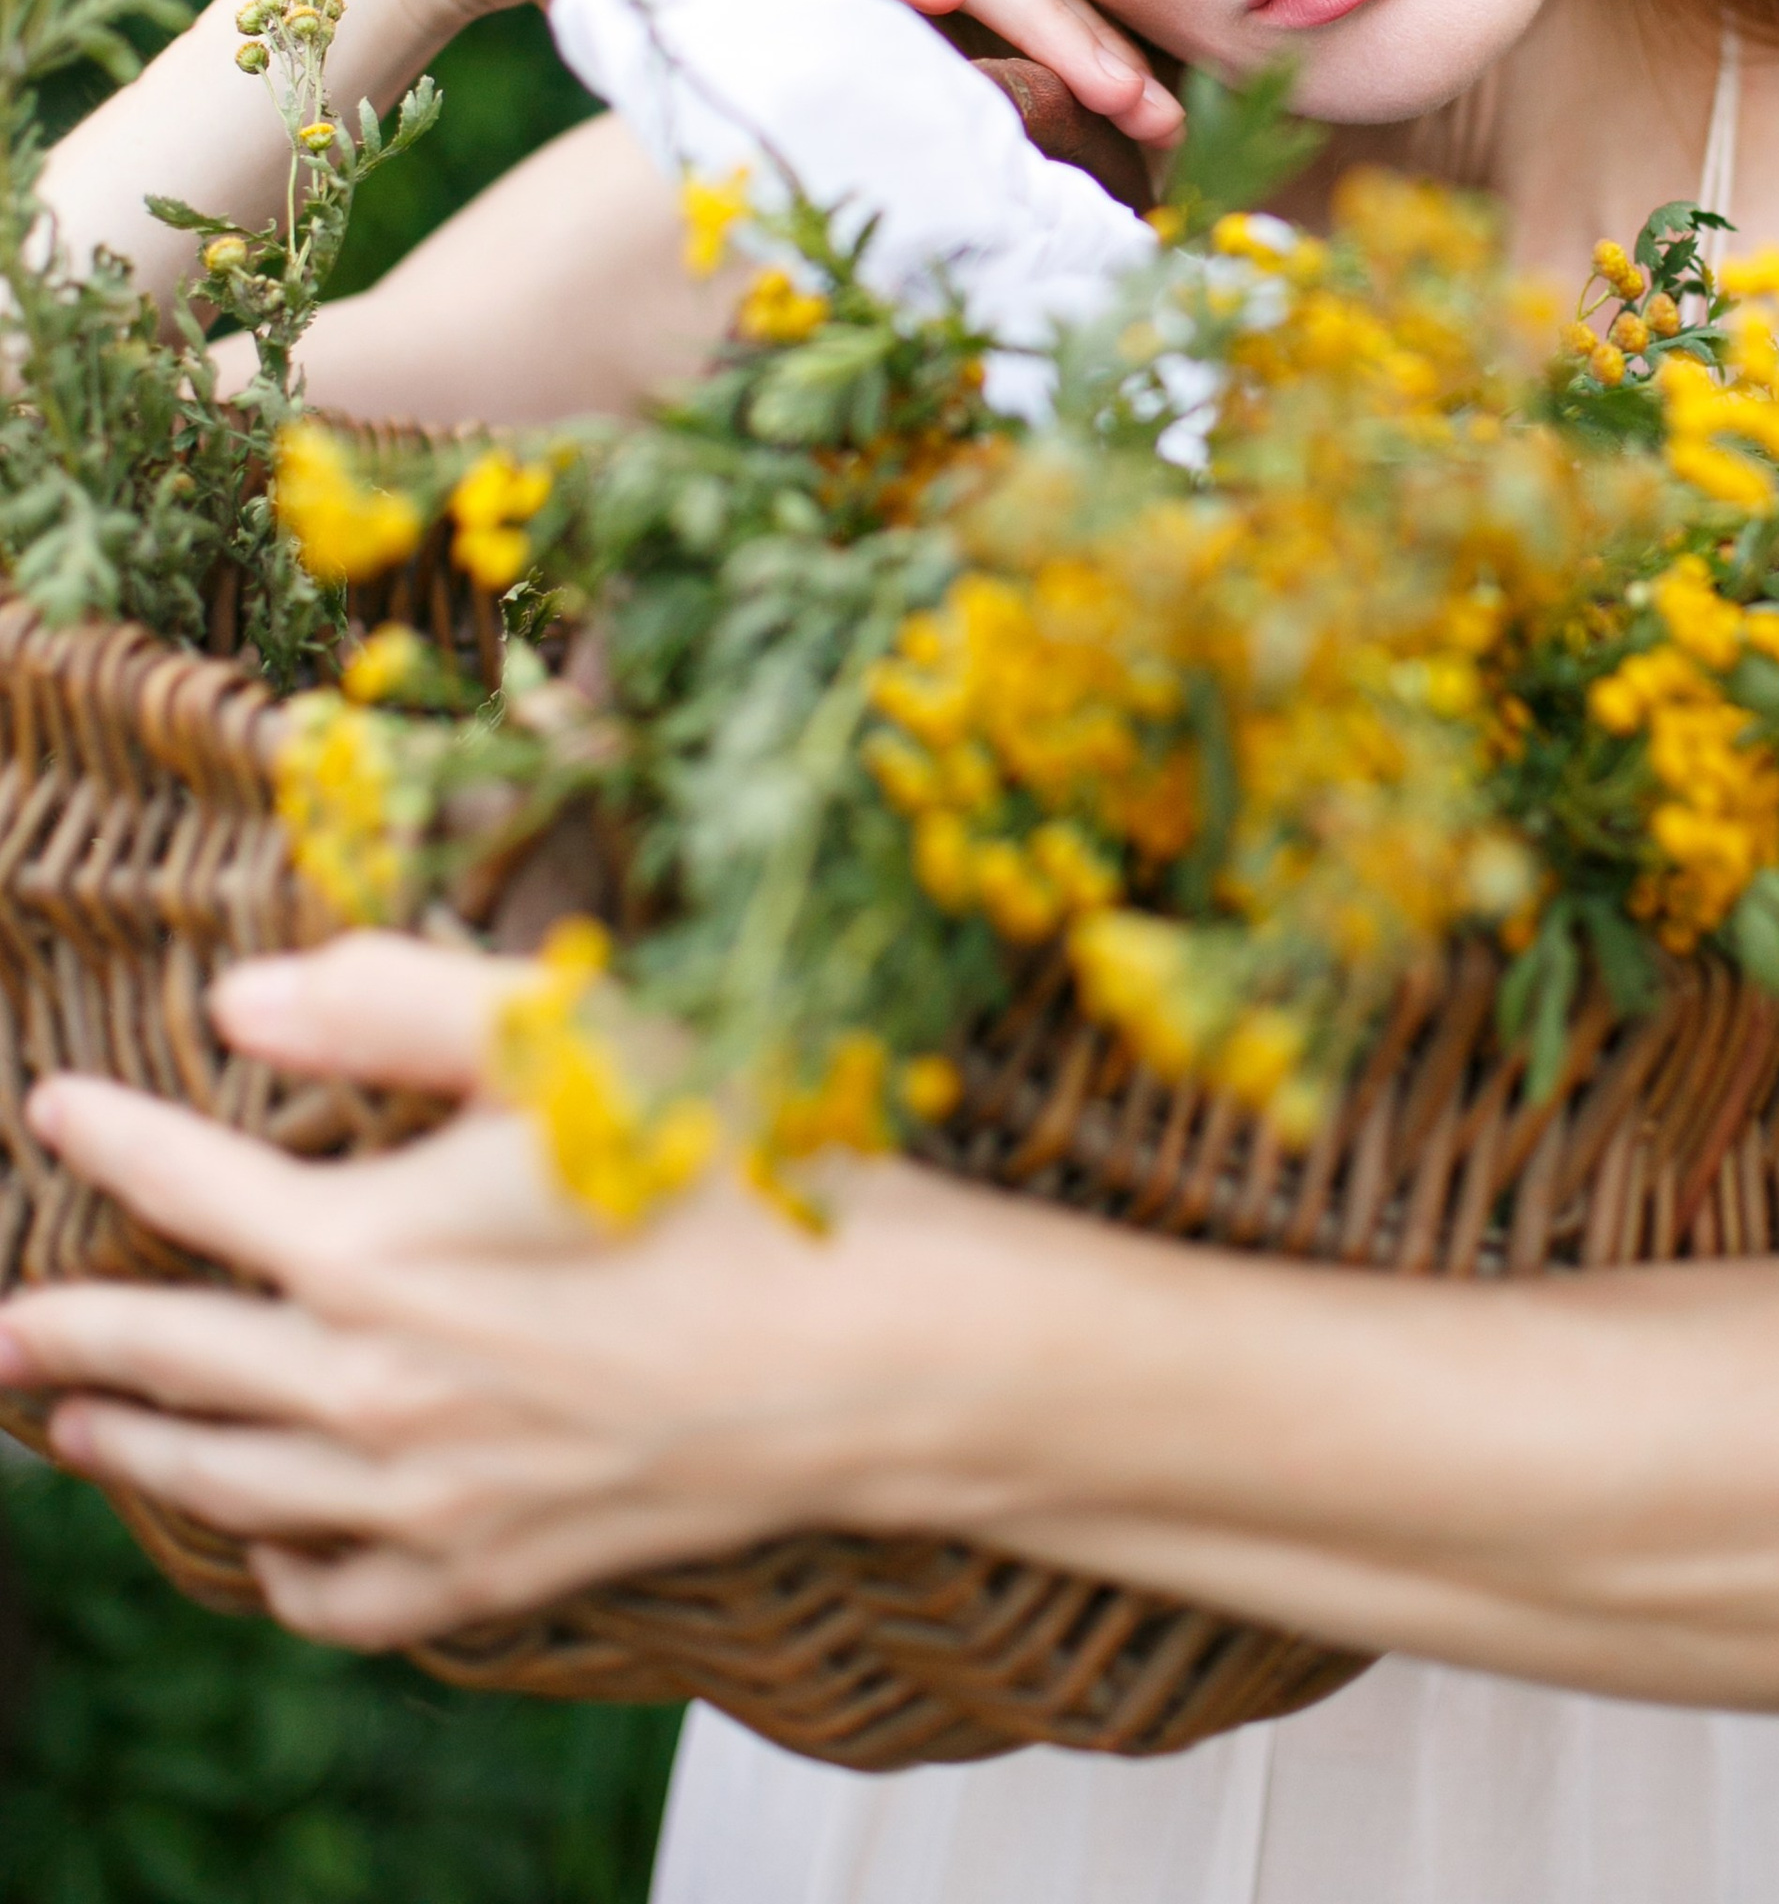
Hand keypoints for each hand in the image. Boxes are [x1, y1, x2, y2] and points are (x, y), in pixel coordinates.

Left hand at [0, 937, 1026, 1648]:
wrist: (875, 1352)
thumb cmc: (734, 1168)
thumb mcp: (567, 1036)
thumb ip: (389, 1004)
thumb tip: (236, 1000)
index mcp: (373, 1248)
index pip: (190, 1183)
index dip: (111, 1137)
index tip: (52, 1110)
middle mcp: (372, 1390)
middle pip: (171, 1358)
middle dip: (69, 1333)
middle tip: (1, 1323)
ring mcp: (430, 1497)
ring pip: (232, 1484)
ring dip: (137, 1450)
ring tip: (73, 1426)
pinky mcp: (500, 1567)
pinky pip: (345, 1594)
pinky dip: (283, 1572)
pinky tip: (267, 1548)